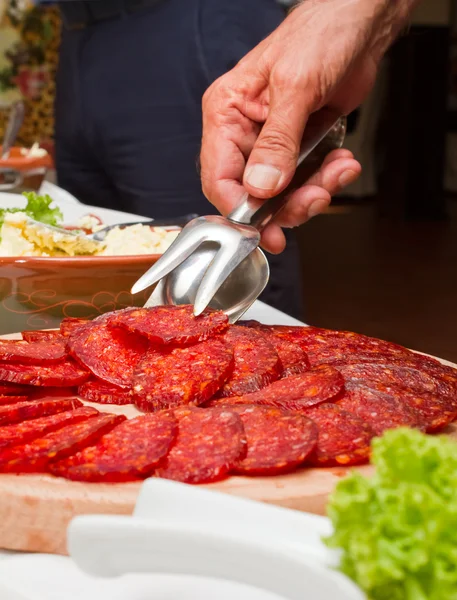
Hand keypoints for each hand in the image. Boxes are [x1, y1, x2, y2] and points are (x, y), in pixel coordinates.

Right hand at [200, 0, 417, 252]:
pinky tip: (342, 163)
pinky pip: (308, 181)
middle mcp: (245, 134)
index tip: (261, 227)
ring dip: (314, 192)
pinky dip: (329, 179)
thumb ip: (277, 141)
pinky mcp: (300, 149)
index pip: (218, 176)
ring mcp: (273, 145)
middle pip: (253, 194)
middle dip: (286, 205)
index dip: (238, 208)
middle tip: (312, 202)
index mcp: (227, 114)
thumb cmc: (319, 35)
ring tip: (337, 171)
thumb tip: (261, 186)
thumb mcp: (296, 86)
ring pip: (283, 194)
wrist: (359, 26)